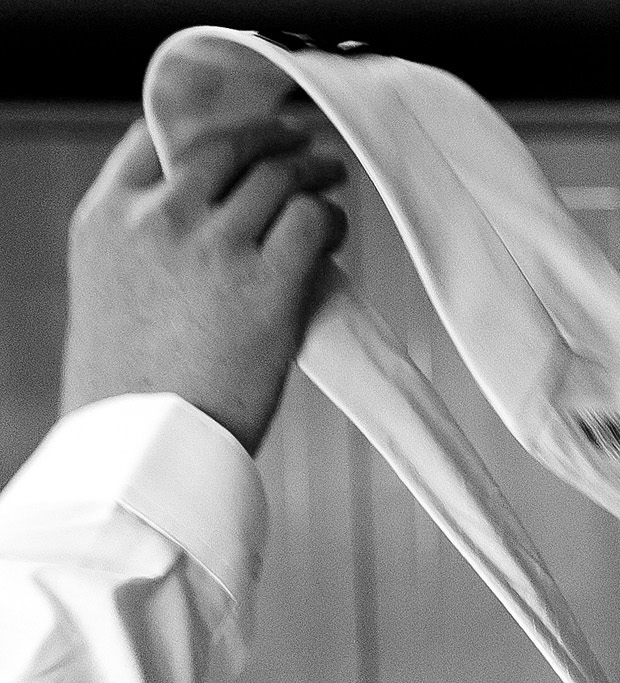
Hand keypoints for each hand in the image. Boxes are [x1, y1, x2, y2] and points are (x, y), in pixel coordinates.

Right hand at [62, 118, 347, 452]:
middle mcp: (157, 218)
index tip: (237, 133)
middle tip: (300, 140)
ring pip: (277, 178)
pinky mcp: (267, 282)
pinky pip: (312, 221)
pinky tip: (335, 229)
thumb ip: (146, 241)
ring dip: (311, 171)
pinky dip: (330, 218)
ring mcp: (214, 246)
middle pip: (226, 147)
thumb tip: (207, 213)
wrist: (145, 443)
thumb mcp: (111, 290)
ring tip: (330, 174)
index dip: (206, 127)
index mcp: (106, 217)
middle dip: (270, 138)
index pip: (155, 137)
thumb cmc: (133, 383)